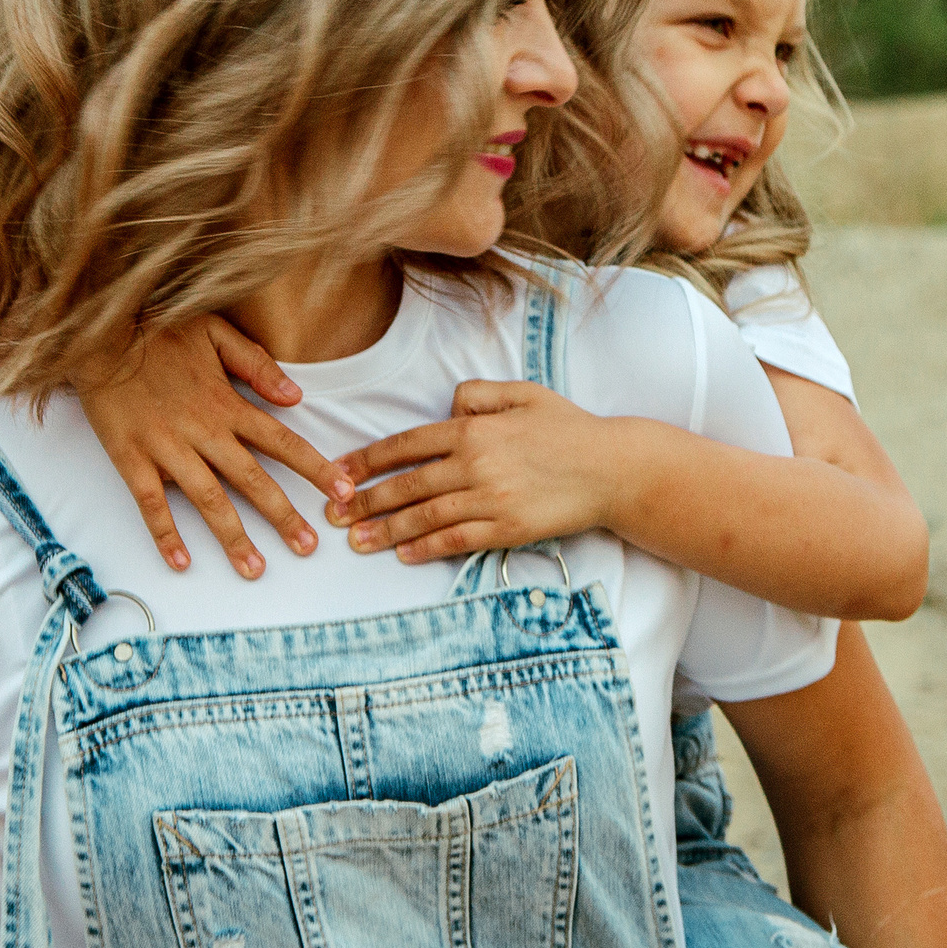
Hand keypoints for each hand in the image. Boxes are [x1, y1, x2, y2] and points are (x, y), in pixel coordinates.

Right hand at [79, 316, 350, 577]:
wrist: (96, 330)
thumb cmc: (157, 328)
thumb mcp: (215, 331)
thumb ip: (257, 365)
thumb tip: (297, 396)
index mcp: (226, 403)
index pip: (282, 441)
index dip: (315, 469)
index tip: (344, 492)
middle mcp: (203, 430)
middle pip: (252, 480)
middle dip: (284, 516)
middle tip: (308, 548)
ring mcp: (166, 447)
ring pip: (208, 500)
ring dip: (233, 537)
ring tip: (255, 569)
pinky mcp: (130, 458)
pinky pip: (151, 503)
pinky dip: (165, 534)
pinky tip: (180, 562)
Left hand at [328, 381, 627, 564]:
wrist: (612, 469)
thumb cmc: (568, 428)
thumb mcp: (523, 393)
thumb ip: (478, 394)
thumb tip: (447, 409)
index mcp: (474, 428)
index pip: (406, 445)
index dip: (368, 460)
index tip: (340, 472)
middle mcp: (475, 463)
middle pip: (407, 484)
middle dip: (365, 500)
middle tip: (334, 513)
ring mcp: (490, 498)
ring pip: (425, 516)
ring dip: (386, 529)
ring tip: (357, 541)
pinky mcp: (506, 528)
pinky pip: (456, 539)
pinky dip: (425, 547)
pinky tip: (403, 554)